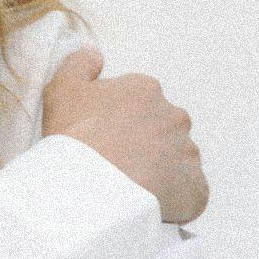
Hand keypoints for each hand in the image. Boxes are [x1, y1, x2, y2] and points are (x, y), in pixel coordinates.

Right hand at [40, 46, 208, 224]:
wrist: (92, 188)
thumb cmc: (75, 136)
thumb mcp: (62, 89)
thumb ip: (78, 64)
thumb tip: (94, 54)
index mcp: (145, 90)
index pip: (137, 101)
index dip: (118, 120)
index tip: (101, 137)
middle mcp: (174, 116)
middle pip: (161, 128)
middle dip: (144, 143)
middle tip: (115, 165)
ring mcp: (189, 153)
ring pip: (177, 160)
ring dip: (160, 171)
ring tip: (130, 189)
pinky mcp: (196, 189)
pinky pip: (189, 192)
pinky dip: (175, 198)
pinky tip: (148, 204)